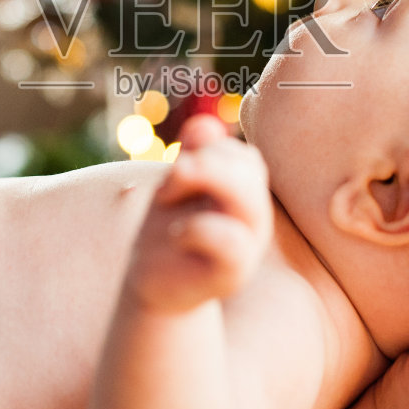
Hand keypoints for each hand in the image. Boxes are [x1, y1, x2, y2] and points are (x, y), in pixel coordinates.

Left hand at [124, 116, 273, 313]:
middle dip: (206, 160)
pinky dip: (198, 229)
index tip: (176, 168)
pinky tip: (175, 233)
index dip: (208, 151)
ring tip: (166, 195)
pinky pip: (232, 244)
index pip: (244, 157)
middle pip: (252, 168)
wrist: (155, 283)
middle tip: (172, 176)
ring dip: (204, 182)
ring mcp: (247, 247)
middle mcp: (252, 217)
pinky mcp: (233, 275)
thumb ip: (192, 155)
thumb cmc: (168, 230)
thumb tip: (203, 125)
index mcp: (243, 193)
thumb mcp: (174, 186)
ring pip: (249, 202)